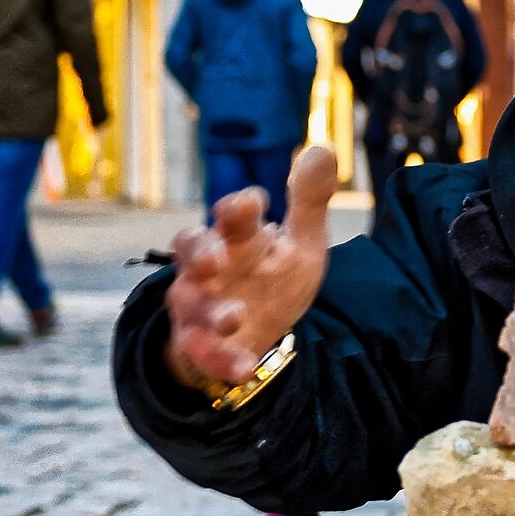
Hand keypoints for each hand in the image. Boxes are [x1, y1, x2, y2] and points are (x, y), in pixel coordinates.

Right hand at [164, 147, 336, 391]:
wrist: (252, 332)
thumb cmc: (271, 279)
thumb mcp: (299, 244)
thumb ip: (308, 202)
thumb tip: (323, 147)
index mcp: (235, 237)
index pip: (230, 216)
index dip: (237, 209)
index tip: (253, 202)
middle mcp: (208, 267)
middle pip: (192, 250)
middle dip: (201, 252)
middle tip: (214, 259)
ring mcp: (199, 306)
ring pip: (191, 304)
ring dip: (211, 310)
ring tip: (234, 316)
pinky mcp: (198, 345)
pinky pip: (202, 354)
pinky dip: (221, 360)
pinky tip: (244, 367)